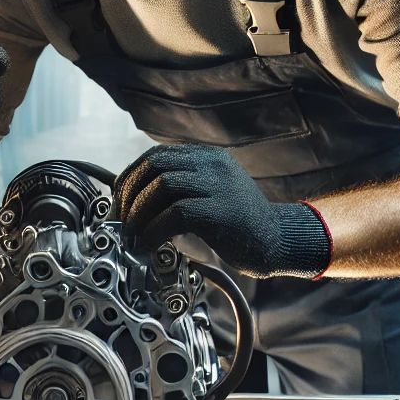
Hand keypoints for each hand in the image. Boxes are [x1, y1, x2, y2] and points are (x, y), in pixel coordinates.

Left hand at [114, 145, 331, 278]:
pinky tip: (150, 243)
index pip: (156, 156)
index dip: (131, 178)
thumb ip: (183, 188)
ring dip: (139, 212)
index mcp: (208, 157)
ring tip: (134, 235)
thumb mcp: (211, 194)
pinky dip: (155, 229)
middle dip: (130, 194)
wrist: (279, 241)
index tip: (120, 202)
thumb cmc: (239, 225)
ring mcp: (219, 185)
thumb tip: (136, 199)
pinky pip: (176, 213)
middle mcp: (212, 164)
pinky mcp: (222, 211)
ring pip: (162, 185)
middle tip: (122, 221)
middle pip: (154, 166)